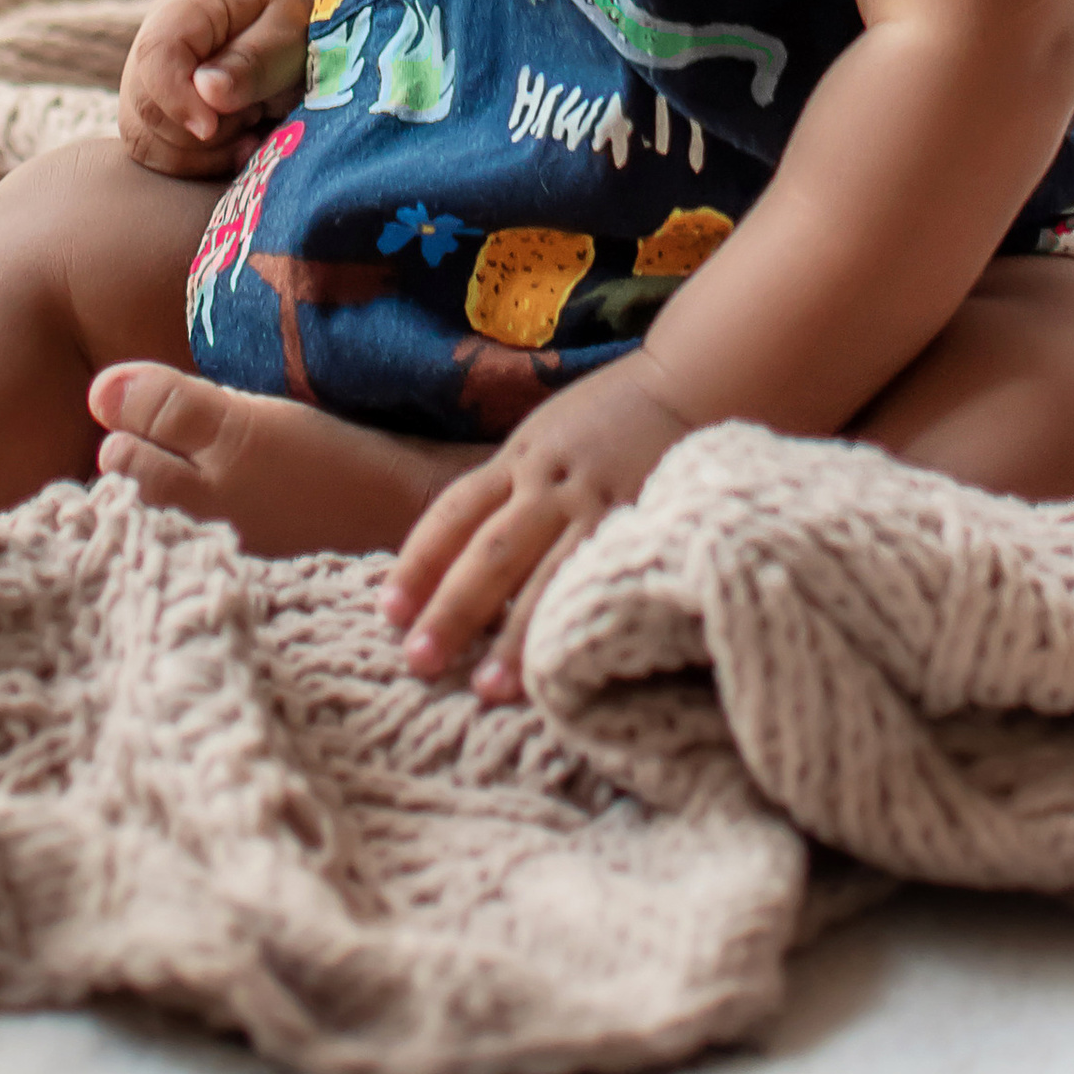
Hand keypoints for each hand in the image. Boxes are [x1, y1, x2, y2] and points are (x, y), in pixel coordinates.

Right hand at [114, 0, 312, 175]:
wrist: (295, 30)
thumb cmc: (299, 24)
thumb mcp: (291, 34)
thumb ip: (253, 62)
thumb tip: (206, 91)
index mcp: (187, 9)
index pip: (154, 55)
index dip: (175, 99)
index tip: (211, 127)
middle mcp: (156, 43)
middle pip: (144, 105)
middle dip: (201, 131)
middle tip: (254, 113)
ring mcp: (148, 80)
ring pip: (144, 139)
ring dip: (200, 152)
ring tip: (250, 124)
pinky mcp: (155, 115)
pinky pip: (156, 156)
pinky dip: (198, 165)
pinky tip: (239, 147)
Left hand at [384, 352, 696, 700]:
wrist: (686, 385)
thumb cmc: (604, 421)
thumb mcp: (542, 439)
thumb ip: (506, 488)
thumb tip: (451, 556)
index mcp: (519, 458)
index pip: (453, 513)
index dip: (418, 563)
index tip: (388, 613)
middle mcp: (551, 483)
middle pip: (491, 552)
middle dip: (454, 609)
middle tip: (421, 661)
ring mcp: (600, 506)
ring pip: (548, 575)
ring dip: (516, 634)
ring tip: (489, 688)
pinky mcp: (645, 524)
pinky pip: (606, 578)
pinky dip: (583, 618)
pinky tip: (570, 661)